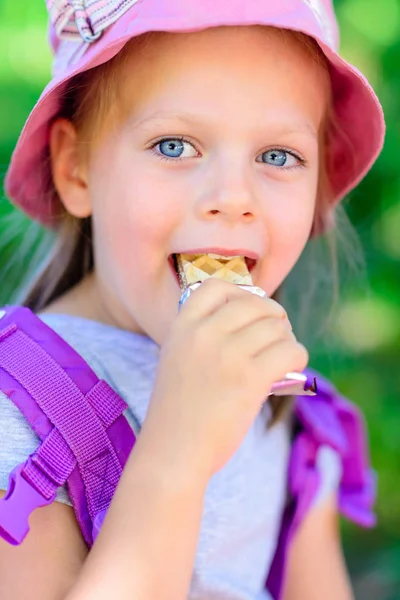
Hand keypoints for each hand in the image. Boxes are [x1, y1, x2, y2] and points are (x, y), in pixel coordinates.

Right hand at [141, 279, 307, 480]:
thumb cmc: (178, 412)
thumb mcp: (176, 360)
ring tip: (282, 355)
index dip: (241, 295)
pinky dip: (297, 357)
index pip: (216, 286)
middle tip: (277, 334)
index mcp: (182, 327)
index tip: (251, 312)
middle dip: (273, 317)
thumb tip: (256, 319)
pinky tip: (291, 369)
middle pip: (255, 304)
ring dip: (286, 339)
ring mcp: (228, 354)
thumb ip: (202, 336)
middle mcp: (204, 334)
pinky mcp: (250, 378)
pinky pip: (291, 350)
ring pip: (277, 327)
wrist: (173, 453)